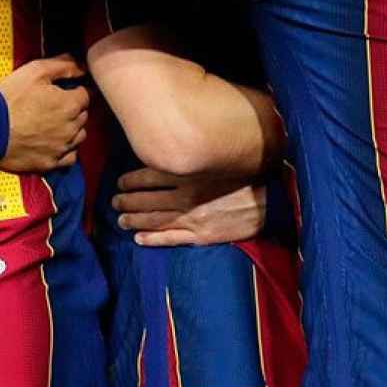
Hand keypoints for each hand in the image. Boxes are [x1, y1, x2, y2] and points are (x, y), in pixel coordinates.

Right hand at [0, 55, 88, 172]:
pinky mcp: (50, 163)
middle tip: (55, 105)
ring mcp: (61, 148)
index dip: (75, 91)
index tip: (65, 91)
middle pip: (83, 116)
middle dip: (73, 109)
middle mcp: (71, 128)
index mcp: (69, 105)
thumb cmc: (11, 98)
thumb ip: (63, 66)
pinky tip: (55, 142)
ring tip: (55, 123)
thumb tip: (82, 66)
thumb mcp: (35, 71)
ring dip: (72, 128)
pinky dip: (66, 149)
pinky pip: (69, 157)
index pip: (86, 95)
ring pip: (79, 136)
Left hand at [112, 168, 265, 246]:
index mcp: (190, 175)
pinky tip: (138, 238)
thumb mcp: (217, 158)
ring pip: (155, 219)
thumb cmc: (246, 175)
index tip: (121, 181)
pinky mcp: (202, 236)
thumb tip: (170, 147)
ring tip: (121, 219)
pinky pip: (172, 238)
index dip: (132, 180)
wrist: (272, 201)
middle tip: (114, 201)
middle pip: (147, 199)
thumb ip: (194, 156)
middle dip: (127, 201)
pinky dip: (153, 239)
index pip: (150, 176)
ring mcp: (193, 218)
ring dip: (134, 220)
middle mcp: (187, 197)